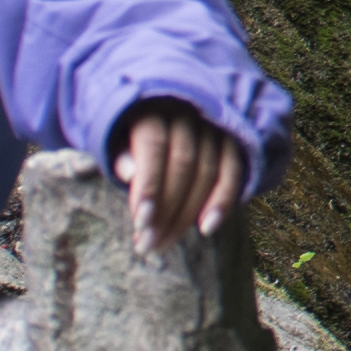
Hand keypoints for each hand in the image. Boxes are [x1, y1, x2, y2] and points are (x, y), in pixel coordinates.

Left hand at [109, 97, 242, 247]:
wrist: (166, 112)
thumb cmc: (134, 133)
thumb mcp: (118, 137)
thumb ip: (121, 153)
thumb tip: (128, 172)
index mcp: (153, 105)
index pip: (153, 145)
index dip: (148, 185)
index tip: (140, 223)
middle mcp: (187, 111)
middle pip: (181, 163)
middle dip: (165, 210)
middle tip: (148, 245)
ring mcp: (213, 124)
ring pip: (206, 172)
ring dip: (186, 215)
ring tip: (164, 244)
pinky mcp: (232, 139)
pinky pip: (232, 172)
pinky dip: (222, 202)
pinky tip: (206, 229)